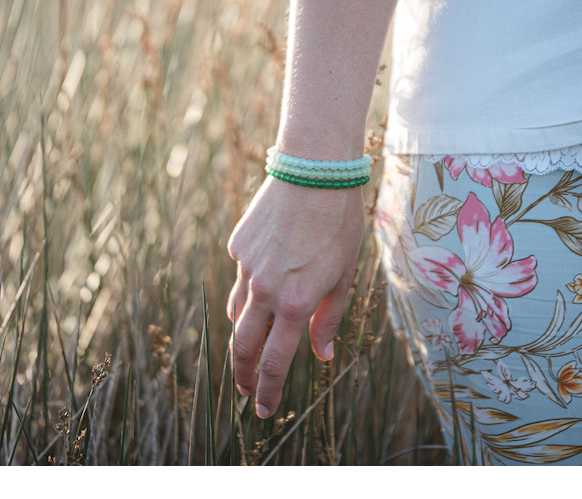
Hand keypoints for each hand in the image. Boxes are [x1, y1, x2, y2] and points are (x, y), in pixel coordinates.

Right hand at [227, 176, 363, 417]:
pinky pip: (241, 276)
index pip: (275, 362)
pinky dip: (251, 286)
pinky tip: (268, 272)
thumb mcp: (343, 274)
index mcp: (295, 302)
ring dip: (245, 332)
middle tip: (247, 391)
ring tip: (255, 340)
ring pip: (238, 312)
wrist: (313, 171)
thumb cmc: (338, 223)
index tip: (264, 410)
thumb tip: (321, 354)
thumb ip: (329, 318)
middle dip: (244, 375)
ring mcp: (246, 267)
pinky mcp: (237, 246)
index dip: (268, 391)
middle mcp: (264, 289)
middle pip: (243, 347)